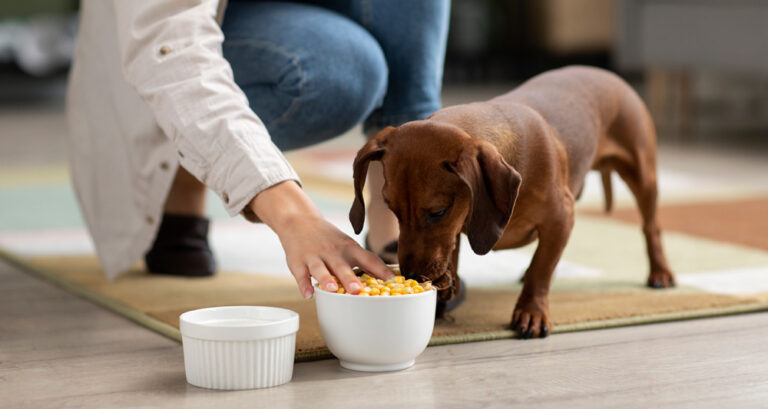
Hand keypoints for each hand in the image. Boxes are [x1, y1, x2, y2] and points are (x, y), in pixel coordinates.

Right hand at [249, 181, 393, 298]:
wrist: (300, 221)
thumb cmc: (330, 239)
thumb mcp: (349, 245)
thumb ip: (366, 263)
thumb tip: (389, 279)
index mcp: (349, 248)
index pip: (367, 258)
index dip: (380, 270)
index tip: (392, 281)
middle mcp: (332, 252)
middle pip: (341, 266)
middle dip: (349, 278)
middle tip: (357, 289)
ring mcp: (314, 256)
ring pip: (320, 269)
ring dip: (326, 279)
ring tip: (332, 290)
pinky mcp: (298, 262)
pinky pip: (300, 275)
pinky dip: (303, 285)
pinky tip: (308, 295)